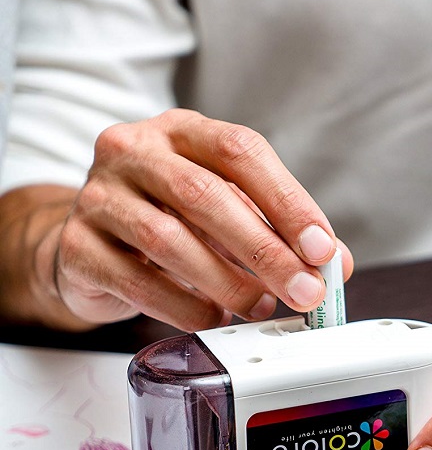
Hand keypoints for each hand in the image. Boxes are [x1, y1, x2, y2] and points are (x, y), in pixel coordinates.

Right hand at [34, 109, 352, 329]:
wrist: (92, 244)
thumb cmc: (172, 222)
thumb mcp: (232, 213)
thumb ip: (283, 232)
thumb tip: (334, 265)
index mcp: (183, 132)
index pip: (241, 152)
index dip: (288, 202)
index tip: (322, 249)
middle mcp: (135, 151)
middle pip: (205, 196)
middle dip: (266, 251)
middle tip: (304, 291)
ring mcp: (99, 196)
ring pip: (169, 240)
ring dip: (227, 283)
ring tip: (260, 307)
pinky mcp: (78, 247)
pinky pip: (137, 282)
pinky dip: (185, 307)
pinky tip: (213, 317)